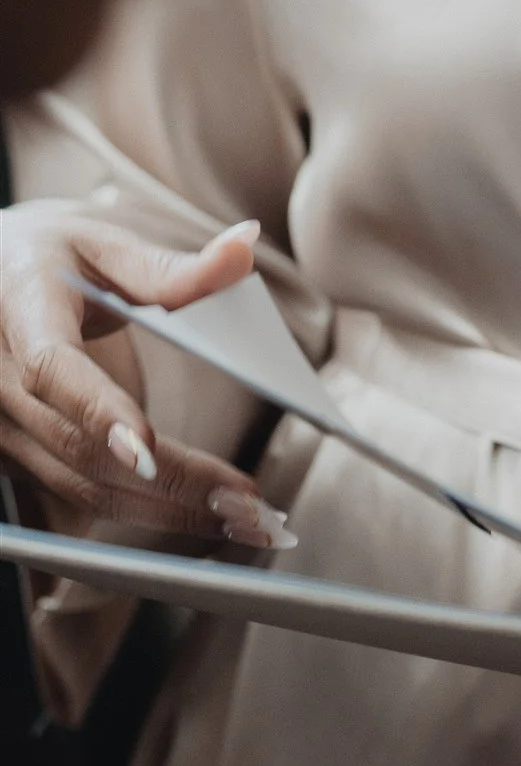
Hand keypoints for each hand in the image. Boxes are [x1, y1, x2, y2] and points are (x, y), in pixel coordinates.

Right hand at [0, 201, 294, 545]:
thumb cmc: (42, 260)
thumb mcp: (99, 244)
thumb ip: (171, 265)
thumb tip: (244, 248)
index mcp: (22, 314)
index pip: (54, 370)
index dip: (100, 411)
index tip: (146, 449)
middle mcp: (0, 383)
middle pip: (84, 448)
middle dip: (172, 482)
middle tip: (250, 503)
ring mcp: (4, 431)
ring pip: (85, 487)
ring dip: (168, 511)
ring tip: (247, 520)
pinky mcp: (18, 458)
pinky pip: (81, 497)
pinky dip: (145, 511)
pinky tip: (203, 518)